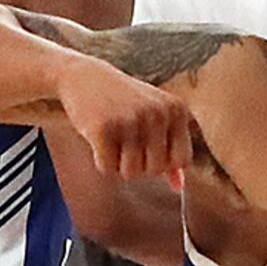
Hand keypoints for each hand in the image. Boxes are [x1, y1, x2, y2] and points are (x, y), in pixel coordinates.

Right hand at [53, 58, 198, 179]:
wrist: (83, 77)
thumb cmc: (123, 103)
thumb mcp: (153, 119)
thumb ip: (170, 151)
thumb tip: (178, 187)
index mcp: (176, 109)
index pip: (182, 161)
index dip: (163, 163)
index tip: (147, 149)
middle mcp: (158, 113)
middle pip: (155, 170)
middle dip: (138, 165)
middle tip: (124, 143)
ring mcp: (131, 119)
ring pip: (131, 173)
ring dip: (118, 164)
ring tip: (113, 139)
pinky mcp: (104, 128)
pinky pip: (107, 168)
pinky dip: (101, 161)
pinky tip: (98, 139)